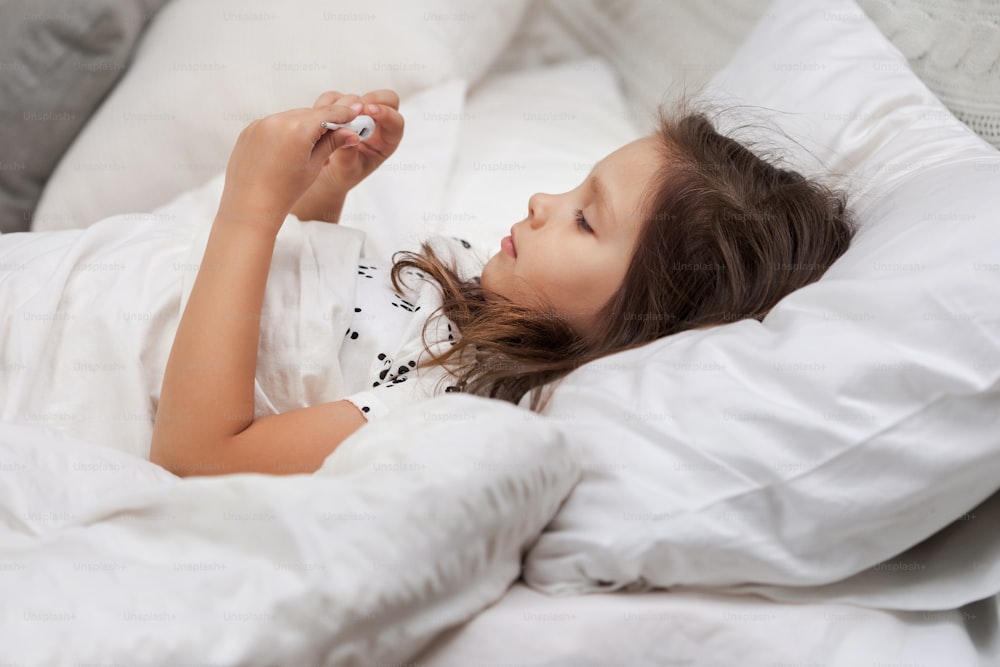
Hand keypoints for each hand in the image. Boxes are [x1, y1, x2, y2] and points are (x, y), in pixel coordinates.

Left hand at [216, 102, 360, 233]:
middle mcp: (277, 121)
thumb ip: (332, 144)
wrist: (250, 206)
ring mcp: (260, 124)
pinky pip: (273, 124)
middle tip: (334, 135)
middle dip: (322, 122)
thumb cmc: (284, 192)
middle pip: (308, 114)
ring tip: (308, 148)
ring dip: (302, 127)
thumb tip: (351, 133)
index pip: (327, 113)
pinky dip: (284, 131)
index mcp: (297, 129)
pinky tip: (287, 150)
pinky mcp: (249, 131)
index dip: (342, 114)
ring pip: (290, 118)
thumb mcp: (314, 166)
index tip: (351, 116)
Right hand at [290, 89, 403, 222]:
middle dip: (368, 99)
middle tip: (350, 110)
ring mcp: (359, 113)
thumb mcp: (346, 170)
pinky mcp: (341, 107)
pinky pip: (332, 98)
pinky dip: (324, 107)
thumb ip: (349, 154)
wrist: (325, 174)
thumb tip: (347, 133)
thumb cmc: (342, 175)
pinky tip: (319, 127)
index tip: (368, 110)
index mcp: (387, 140)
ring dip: (340, 108)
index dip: (385, 112)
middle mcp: (376, 124)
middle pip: (384, 98)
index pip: (395, 120)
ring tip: (328, 129)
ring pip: (354, 97)